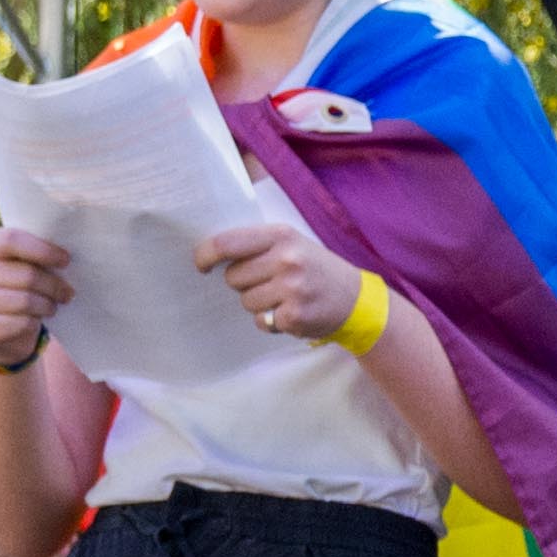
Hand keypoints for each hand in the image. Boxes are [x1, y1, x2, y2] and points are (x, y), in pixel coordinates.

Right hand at [0, 223, 71, 363]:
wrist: (1, 326)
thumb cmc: (19, 285)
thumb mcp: (23, 263)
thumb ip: (36, 252)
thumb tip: (65, 256)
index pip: (11, 240)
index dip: (43, 250)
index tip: (65, 260)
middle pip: (26, 275)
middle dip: (53, 285)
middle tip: (67, 292)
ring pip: (25, 301)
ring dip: (47, 305)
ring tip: (52, 306)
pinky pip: (19, 323)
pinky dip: (34, 323)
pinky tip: (36, 321)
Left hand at [193, 220, 365, 343]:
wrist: (356, 300)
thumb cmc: (316, 269)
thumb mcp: (293, 243)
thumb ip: (258, 244)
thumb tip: (211, 251)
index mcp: (281, 235)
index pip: (227, 242)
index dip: (205, 254)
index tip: (201, 264)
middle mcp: (286, 259)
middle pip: (232, 277)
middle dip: (243, 283)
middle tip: (268, 282)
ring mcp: (292, 288)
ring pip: (245, 301)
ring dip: (258, 303)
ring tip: (283, 297)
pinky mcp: (294, 315)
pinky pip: (260, 320)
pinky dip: (270, 320)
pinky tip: (290, 312)